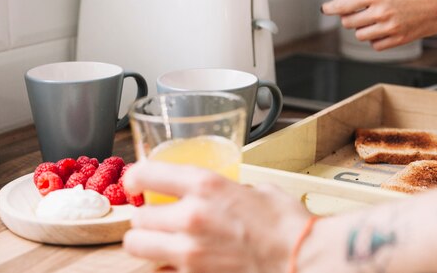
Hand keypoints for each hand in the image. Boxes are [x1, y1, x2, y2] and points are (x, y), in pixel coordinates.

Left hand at [122, 161, 310, 272]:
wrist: (301, 259)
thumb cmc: (286, 225)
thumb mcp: (256, 190)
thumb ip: (229, 189)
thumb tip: (224, 193)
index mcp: (205, 185)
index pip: (148, 173)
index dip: (135, 177)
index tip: (135, 182)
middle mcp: (191, 215)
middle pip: (139, 216)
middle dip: (145, 217)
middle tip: (155, 216)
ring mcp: (190, 250)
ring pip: (138, 246)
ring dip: (145, 241)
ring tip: (159, 240)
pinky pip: (162, 270)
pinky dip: (165, 265)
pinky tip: (179, 260)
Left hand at [321, 0, 436, 49]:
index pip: (342, 5)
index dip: (330, 8)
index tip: (326, 9)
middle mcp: (381, 12)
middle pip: (348, 22)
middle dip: (349, 17)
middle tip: (356, 12)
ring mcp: (390, 28)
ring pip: (360, 36)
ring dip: (362, 28)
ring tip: (374, 19)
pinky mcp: (400, 40)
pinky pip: (376, 46)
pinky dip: (375, 39)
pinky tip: (383, 29)